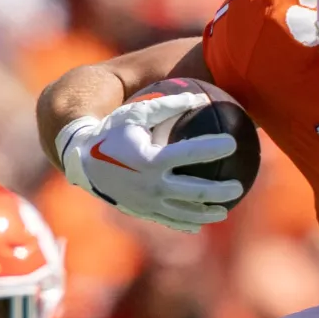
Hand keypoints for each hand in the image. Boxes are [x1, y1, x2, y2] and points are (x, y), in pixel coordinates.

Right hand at [58, 94, 243, 232]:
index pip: (190, 154)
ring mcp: (147, 202)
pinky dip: (186, 223)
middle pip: (195, 191)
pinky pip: (169, 220)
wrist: (81, 160)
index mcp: (151, 159)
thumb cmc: (111, 131)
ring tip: (225, 209)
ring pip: (185, 212)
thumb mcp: (135, 114)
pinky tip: (200, 222)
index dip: (212, 147)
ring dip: (207, 213)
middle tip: (237, 186)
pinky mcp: (142, 212)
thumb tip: (198, 95)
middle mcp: (151, 184)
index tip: (232, 142)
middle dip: (220, 190)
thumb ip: (166, 105)